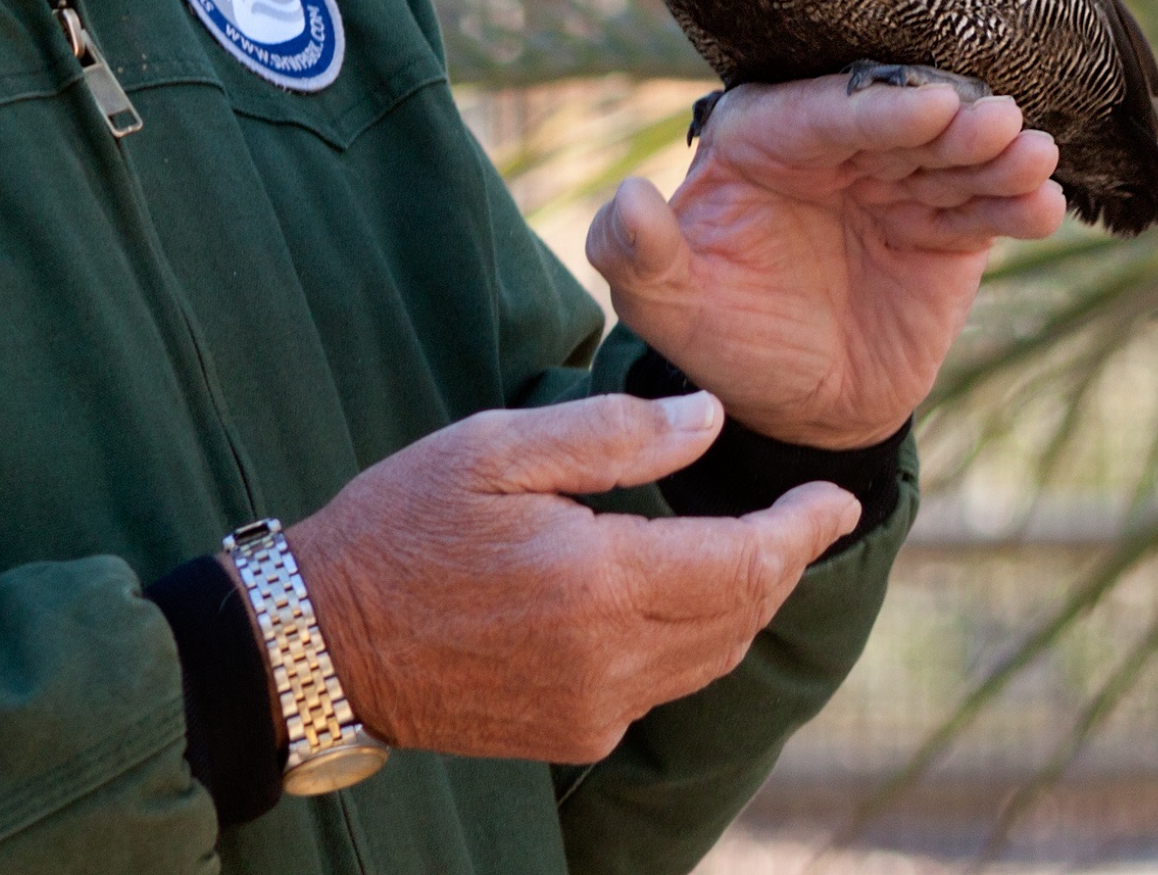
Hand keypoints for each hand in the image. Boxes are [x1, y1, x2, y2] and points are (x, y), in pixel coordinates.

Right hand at [286, 392, 857, 764]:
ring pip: (712, 657)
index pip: (747, 563)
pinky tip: (670, 596)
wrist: (318, 644)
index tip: (839, 498)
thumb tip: (710, 422)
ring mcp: (592, 709)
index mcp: (597, 580)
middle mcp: (608, 661)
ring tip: (753, 547)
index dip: (804, 529)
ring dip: (743, 601)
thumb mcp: (496, 448)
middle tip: (803, 512)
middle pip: (742, 614)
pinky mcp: (572, 736)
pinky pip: (662, 685)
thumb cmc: (402, 526)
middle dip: (782, 561)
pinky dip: (689, 639)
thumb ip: (614, 434)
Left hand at [586, 71, 1063, 450]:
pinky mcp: (945, 232)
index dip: (881, 111)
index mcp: (766, 141)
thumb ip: (634, 252)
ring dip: (997, 157)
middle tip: (1000, 123)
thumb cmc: (719, 340)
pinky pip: (982, 212)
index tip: (929, 109)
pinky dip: (1016, 207)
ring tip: (1034, 157)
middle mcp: (839, 151)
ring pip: (952, 160)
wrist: (793, 410)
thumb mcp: (664, 304)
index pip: (827, 114)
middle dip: (954, 124)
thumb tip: (630, 194)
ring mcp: (898, 187)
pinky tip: (1043, 207)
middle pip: (903, 125)